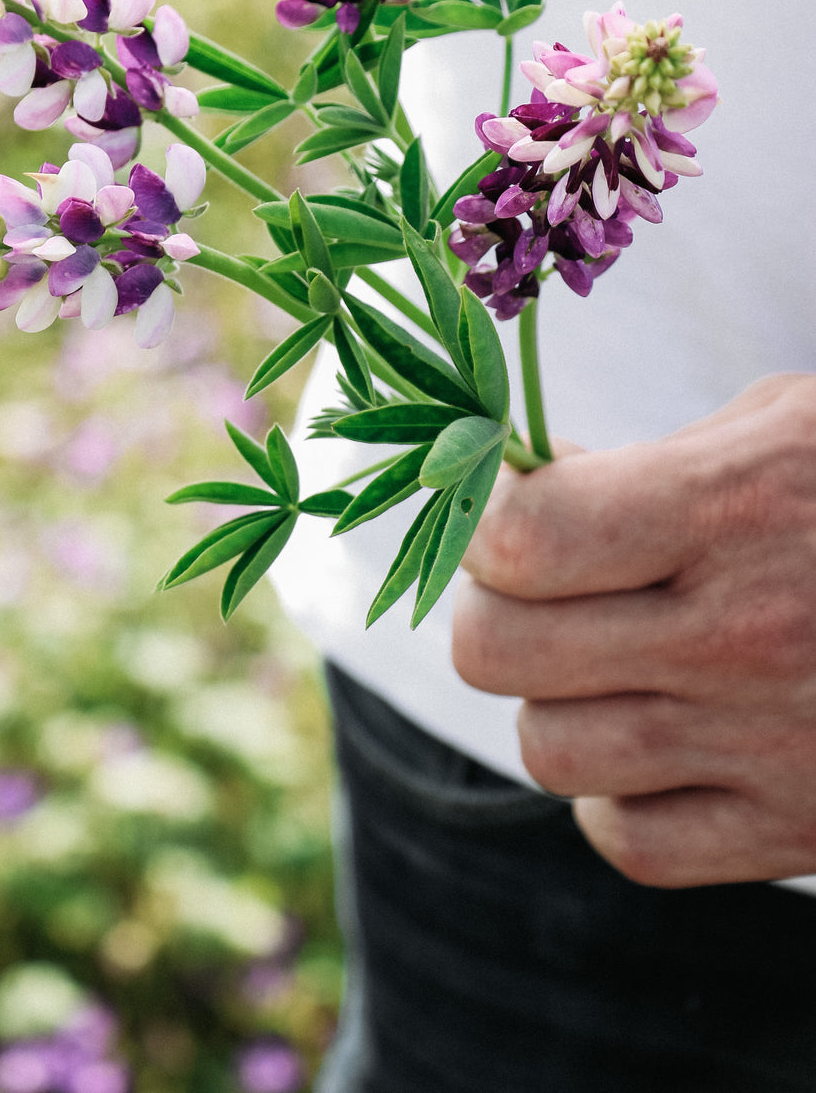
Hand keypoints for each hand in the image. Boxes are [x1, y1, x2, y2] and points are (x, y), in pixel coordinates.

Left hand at [452, 373, 815, 886]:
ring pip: (550, 749)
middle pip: (501, 651)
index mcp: (733, 508)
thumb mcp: (782, 426)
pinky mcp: (799, 829)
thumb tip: (520, 485)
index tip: (508, 509)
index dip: (486, 521)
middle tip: (535, 584)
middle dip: (495, 606)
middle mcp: (739, 636)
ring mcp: (770, 745)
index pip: (522, 541)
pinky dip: (614, 797)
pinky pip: (631, 842)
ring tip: (604, 657)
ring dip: (553, 697)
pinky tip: (650, 741)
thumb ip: (645, 461)